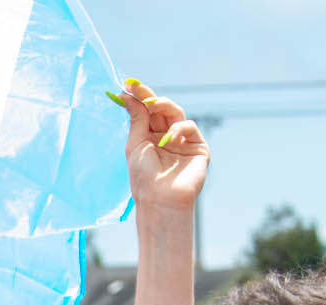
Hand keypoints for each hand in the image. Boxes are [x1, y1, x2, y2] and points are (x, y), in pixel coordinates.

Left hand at [114, 79, 207, 215]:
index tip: (128, 84)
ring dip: (163, 104)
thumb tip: (127, 95)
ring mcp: (183, 141)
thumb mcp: (135, 144)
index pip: (146, 111)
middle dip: (150, 96)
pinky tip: (168, 138)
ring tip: (152, 104)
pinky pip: (189, 127)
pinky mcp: (197, 147)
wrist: (160, 200)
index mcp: (150, 137)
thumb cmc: (144, 178)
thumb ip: (136, 118)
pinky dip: (178, 128)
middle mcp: (166, 136)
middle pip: (161, 109)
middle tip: (139, 88)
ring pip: (176, 112)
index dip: (139, 96)